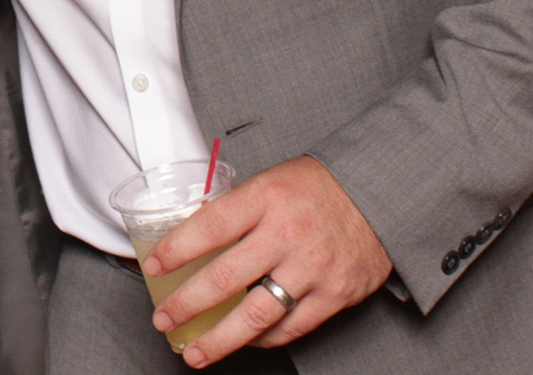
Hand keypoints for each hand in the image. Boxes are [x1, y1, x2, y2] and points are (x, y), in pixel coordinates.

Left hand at [144, 155, 391, 366]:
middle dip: (187, 305)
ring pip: (255, 315)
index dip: (176, 250)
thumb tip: (191, 237)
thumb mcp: (272, 181)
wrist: (379, 195)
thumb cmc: (318, 188)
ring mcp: (312, 267)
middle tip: (164, 319)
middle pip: (225, 279)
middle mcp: (287, 234)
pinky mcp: (335, 294)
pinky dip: (263, 339)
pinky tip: (244, 341)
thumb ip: (237, 210)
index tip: (153, 267)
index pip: (209, 227)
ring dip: (220, 339)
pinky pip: (291, 327)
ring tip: (195, 352)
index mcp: (267, 198)